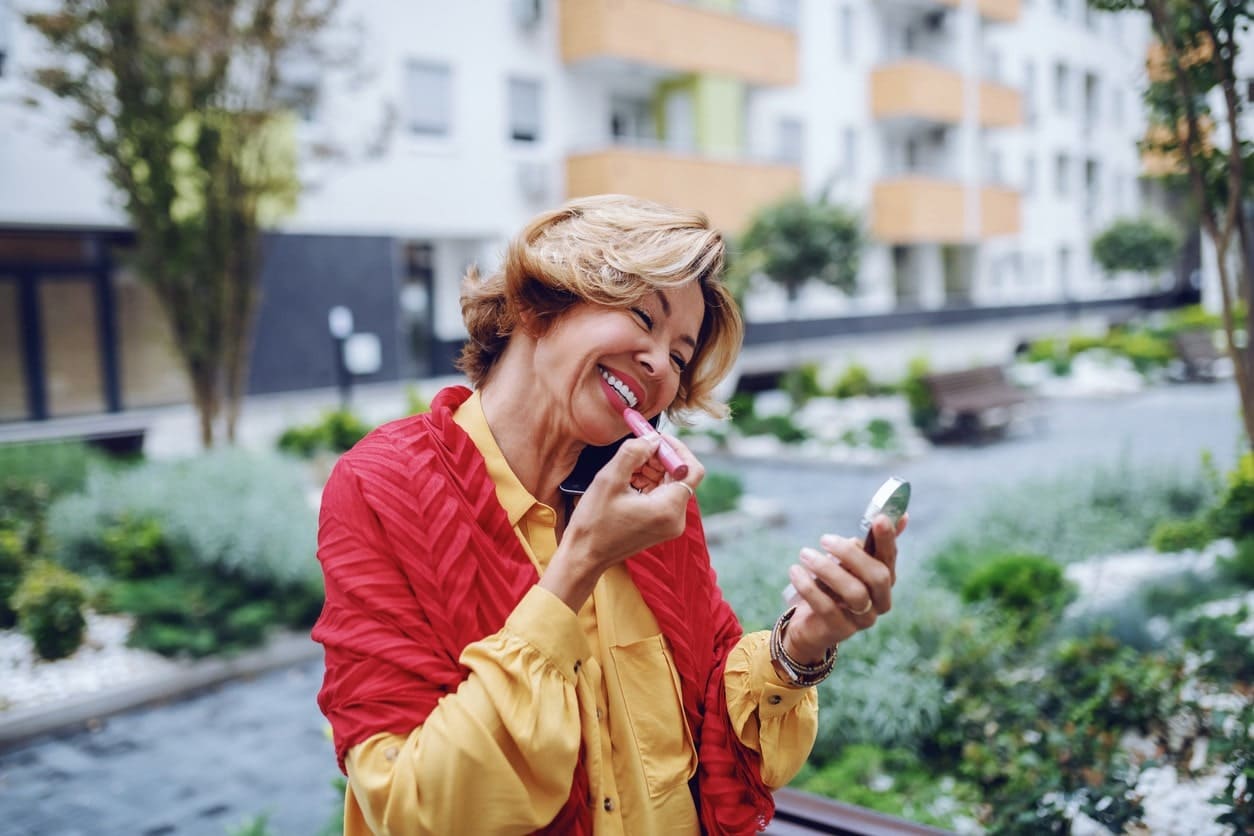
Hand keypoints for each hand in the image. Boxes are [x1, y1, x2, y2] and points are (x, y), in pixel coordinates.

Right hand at [540, 434, 702, 610]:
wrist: (583, 556)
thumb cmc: (594, 523)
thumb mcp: (610, 480)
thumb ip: (634, 452)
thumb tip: (651, 439)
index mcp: (669, 508)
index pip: (691, 469)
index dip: (677, 449)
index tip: (655, 439)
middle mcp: (675, 519)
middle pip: (680, 476)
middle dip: (660, 458)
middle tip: (638, 448)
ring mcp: (669, 524)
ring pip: (669, 484)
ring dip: (652, 469)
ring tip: (627, 467)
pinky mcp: (659, 526)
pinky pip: (661, 496)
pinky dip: (648, 483)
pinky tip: (627, 479)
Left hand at [781, 513, 908, 663]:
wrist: (810, 627)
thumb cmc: (831, 588)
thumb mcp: (847, 564)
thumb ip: (868, 544)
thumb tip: (900, 515)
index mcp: (885, 582)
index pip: (890, 558)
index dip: (887, 538)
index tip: (878, 518)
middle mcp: (880, 602)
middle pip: (877, 576)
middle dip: (851, 554)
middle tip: (824, 539)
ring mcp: (862, 620)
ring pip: (854, 592)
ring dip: (827, 568)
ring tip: (805, 554)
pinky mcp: (839, 630)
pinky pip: (826, 607)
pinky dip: (809, 586)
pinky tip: (795, 571)